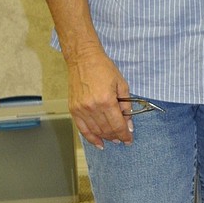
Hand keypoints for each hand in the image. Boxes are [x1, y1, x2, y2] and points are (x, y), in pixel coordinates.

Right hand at [44, 0, 134, 147]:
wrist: (83, 59)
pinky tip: (99, 143)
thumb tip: (129, 123)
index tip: (129, 139)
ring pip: (95, 131)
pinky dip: (91, 138)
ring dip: (106, 137)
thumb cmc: (103, 68)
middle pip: (107, 130)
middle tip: (123, 139)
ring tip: (113, 140)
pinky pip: (82, 129)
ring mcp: (81, 110)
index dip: (125, 134)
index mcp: (106, 101)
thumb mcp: (121, 84)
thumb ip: (126, 106)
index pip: (117, 125)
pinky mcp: (73, 109)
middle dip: (117, 136)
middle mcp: (92, 108)